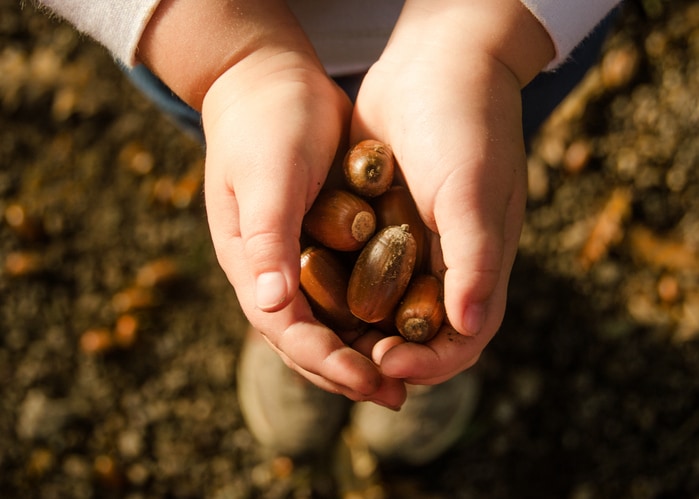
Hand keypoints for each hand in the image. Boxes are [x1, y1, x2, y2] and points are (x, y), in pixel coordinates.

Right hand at [139, 0, 406, 407]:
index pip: (286, 330)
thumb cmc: (264, 125)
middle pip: (307, 340)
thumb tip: (269, 305)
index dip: (327, 361)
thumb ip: (266, 238)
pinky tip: (401, 327)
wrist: (268, 83)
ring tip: (402, 377)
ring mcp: (294, 260)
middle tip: (395, 395)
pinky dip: (370, 316)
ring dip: (362, 353)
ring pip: (328, 323)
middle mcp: (272, 272)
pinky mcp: (319, 241)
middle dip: (348, 372)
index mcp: (250, 265)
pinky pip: (344, 292)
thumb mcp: (267, 177)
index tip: (370, 380)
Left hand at [350, 0, 553, 383]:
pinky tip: (306, 293)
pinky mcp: (376, 221)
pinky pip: (356, 265)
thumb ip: (476, 259)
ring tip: (319, 336)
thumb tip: (468, 327)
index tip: (387, 361)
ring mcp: (408, 242)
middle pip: (414, 332)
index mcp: (477, 264)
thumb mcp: (472, 192)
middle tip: (344, 360)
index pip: (461, 338)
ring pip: (380, 304)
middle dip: (383, 353)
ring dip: (354, 327)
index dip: (429, 362)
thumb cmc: (464, 126)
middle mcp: (443, 262)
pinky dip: (336, 284)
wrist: (433, 62)